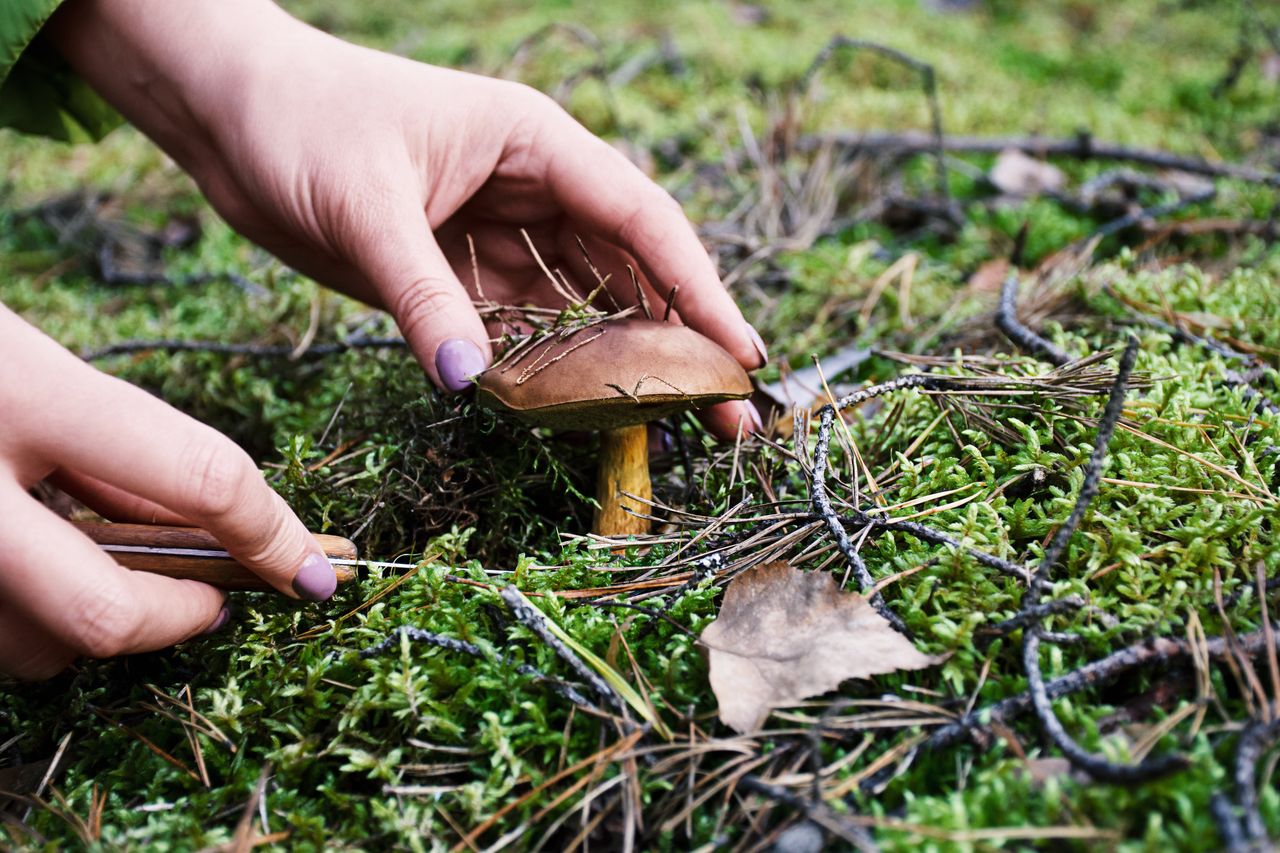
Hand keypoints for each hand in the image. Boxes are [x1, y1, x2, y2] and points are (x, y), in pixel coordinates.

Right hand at [0, 306, 336, 678]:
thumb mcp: (28, 359)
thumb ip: (111, 441)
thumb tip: (198, 522)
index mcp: (16, 388)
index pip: (194, 476)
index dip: (270, 530)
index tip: (310, 565)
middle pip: (100, 612)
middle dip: (178, 618)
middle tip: (216, 599)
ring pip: (31, 646)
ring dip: (96, 623)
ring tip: (113, 563)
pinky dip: (29, 619)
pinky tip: (41, 559)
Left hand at [49, 0, 766, 437]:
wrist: (225, 114)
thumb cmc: (299, 122)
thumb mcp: (365, 207)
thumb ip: (423, 295)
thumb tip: (474, 384)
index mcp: (535, 144)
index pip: (639, 219)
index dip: (697, 289)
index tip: (739, 354)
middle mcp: (532, 188)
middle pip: (628, 272)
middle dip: (678, 343)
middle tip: (724, 420)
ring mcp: (498, 233)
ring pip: (581, 306)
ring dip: (620, 365)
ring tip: (664, 430)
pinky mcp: (459, 270)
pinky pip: (521, 327)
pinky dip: (547, 369)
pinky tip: (574, 413)